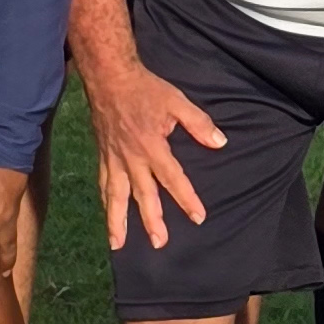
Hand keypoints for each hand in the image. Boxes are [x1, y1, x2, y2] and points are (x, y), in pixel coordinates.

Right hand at [82, 61, 222, 251]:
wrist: (110, 78)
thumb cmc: (146, 89)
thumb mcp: (177, 101)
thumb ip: (199, 124)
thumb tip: (220, 143)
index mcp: (152, 146)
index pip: (173, 178)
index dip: (186, 199)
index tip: (198, 217)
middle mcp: (132, 158)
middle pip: (143, 195)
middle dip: (151, 221)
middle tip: (159, 243)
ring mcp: (114, 159)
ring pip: (116, 196)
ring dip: (117, 222)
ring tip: (118, 245)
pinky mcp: (103, 156)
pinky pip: (104, 184)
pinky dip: (105, 202)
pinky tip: (108, 215)